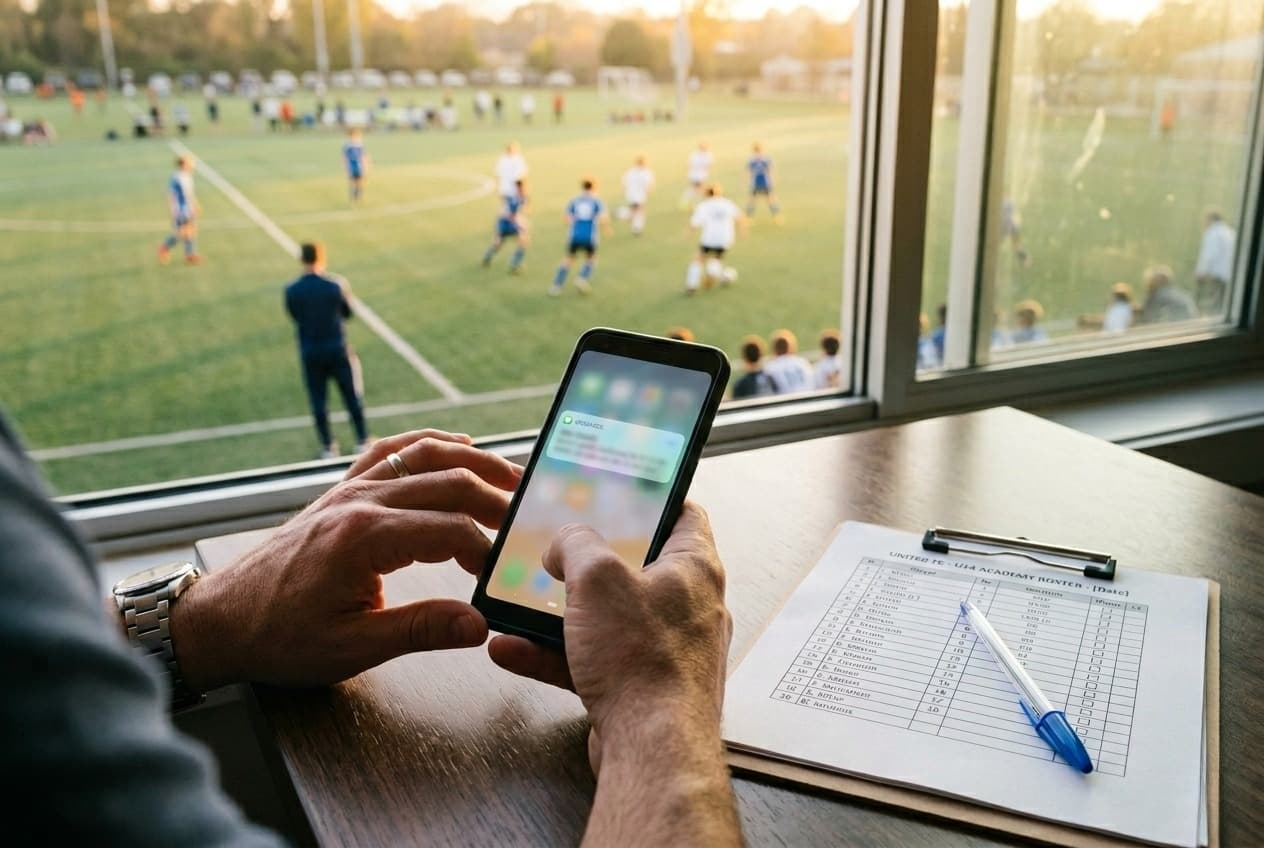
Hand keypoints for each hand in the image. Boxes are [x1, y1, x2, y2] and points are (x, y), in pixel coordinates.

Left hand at [172, 429, 522, 690]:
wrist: (220, 620)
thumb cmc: (279, 637)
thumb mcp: (351, 647)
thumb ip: (420, 631)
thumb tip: (479, 624)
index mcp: (364, 538)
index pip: (451, 530)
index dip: (489, 552)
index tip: (507, 575)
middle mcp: (359, 501)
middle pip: (448, 482)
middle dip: (496, 499)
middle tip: (528, 522)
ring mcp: (349, 490)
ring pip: (424, 455)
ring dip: (474, 461)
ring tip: (511, 476)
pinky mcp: (341, 491)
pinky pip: (390, 450)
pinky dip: (429, 442)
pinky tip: (457, 445)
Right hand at [488, 502, 731, 758]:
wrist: (651, 751)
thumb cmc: (644, 664)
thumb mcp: (597, 578)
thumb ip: (576, 544)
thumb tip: (565, 541)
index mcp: (693, 568)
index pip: (683, 512)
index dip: (651, 495)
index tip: (620, 490)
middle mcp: (687, 607)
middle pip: (637, 566)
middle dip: (589, 562)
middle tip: (558, 550)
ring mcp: (665, 650)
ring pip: (607, 618)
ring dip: (559, 613)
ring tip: (519, 604)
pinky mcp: (640, 688)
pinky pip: (592, 660)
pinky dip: (553, 654)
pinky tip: (513, 648)